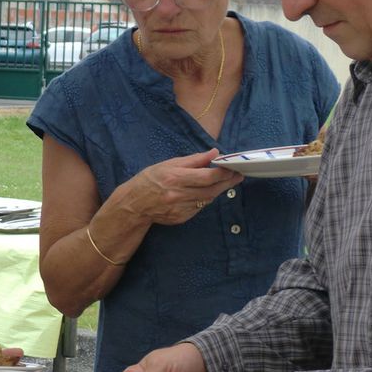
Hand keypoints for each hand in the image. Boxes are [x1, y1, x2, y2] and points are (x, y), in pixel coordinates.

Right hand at [123, 150, 241, 225]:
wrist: (134, 204)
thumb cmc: (149, 180)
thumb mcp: (168, 164)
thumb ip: (193, 160)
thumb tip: (214, 153)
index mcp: (175, 178)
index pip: (207, 176)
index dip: (223, 172)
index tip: (233, 168)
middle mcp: (179, 195)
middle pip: (212, 189)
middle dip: (227, 182)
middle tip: (237, 176)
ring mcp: (180, 208)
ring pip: (207, 199)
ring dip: (218, 190)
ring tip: (224, 182)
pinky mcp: (181, 218)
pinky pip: (199, 208)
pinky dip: (204, 199)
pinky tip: (204, 193)